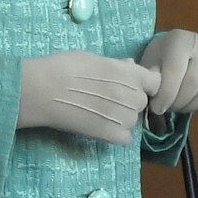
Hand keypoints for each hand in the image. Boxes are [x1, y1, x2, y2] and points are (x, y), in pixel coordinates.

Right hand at [18, 51, 162, 146]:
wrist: (43, 89)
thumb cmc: (63, 67)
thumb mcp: (93, 58)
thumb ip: (116, 65)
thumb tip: (131, 66)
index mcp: (129, 73)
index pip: (155, 82)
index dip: (144, 84)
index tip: (129, 85)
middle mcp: (132, 95)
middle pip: (141, 101)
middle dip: (129, 100)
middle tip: (105, 98)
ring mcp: (123, 117)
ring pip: (133, 120)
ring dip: (121, 118)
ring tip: (97, 112)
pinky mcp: (111, 134)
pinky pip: (125, 138)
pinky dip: (115, 134)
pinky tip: (99, 127)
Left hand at [140, 29, 197, 114]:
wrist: (179, 47)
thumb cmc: (160, 56)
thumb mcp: (150, 61)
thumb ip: (150, 76)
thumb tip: (152, 94)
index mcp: (180, 40)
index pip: (175, 70)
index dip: (166, 93)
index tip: (156, 108)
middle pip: (194, 82)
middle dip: (177, 101)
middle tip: (165, 108)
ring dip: (190, 106)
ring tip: (176, 106)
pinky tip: (191, 106)